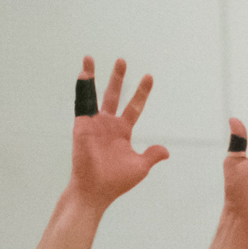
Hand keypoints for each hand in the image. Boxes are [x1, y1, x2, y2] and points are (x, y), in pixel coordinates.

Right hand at [72, 55, 169, 208]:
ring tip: (90, 58)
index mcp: (123, 132)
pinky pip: (81, 104)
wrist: (96, 190)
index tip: (149, 76)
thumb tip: (166, 150)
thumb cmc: (116, 182)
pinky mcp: (81, 126)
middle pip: (114, 95)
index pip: (134, 107)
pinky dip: (82, 89)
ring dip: (92, 77)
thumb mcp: (140, 167)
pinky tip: (83, 74)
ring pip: (94, 95)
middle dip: (117, 78)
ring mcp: (94, 124)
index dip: (142, 92)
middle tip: (122, 60)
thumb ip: (151, 155)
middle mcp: (108, 124)